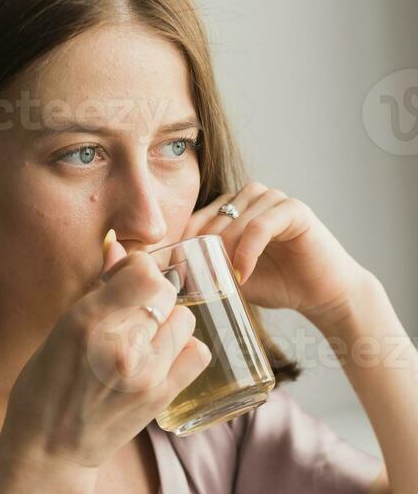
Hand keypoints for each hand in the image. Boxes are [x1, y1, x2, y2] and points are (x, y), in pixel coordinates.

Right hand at [0, 237, 211, 469]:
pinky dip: (184, 350)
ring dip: (168, 323)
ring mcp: (145, 374)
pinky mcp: (161, 397)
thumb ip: (97, 291)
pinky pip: (197, 353)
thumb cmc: (45, 386)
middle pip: (165, 292)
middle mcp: (120, 345)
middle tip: (133, 314)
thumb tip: (120, 249)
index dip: (139, 269)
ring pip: (184, 319)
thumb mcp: (60, 330)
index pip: (144, 271)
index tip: (127, 281)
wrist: (49, 450)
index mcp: (86, 322)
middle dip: (151, 295)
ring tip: (145, 339)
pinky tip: (163, 357)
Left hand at [180, 181, 372, 328]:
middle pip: (214, 216)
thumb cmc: (278, 284)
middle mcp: (253, 198)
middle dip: (203, 249)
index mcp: (235, 208)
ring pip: (235, 218)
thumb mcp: (232, 277)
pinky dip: (247, 251)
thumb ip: (209, 269)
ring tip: (224, 278)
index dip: (184, 242)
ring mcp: (274, 200)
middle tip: (199, 278)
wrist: (321, 295)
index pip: (198, 217)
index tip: (175, 270)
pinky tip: (242, 274)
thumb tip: (172, 278)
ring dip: (224, 249)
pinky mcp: (295, 210)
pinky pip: (260, 225)